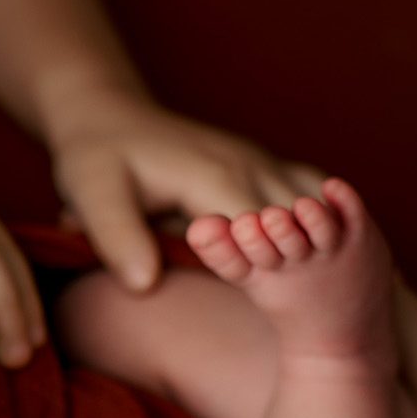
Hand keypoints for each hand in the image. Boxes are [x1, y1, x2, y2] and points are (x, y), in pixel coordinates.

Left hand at [45, 87, 324, 290]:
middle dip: (305, 257)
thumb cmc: (95, 160)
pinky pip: (308, 192)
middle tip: (315, 298)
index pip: (262, 229)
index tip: (274, 296)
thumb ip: (117, 239)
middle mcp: (247, 164)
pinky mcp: (261, 166)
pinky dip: (319, 220)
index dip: (271, 265)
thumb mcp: (90, 195)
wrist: (106, 119)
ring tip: (326, 281)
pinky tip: (319, 255)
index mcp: (212, 176)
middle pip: (300, 217)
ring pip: (314, 202)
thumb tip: (144, 286)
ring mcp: (259, 161)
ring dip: (320, 239)